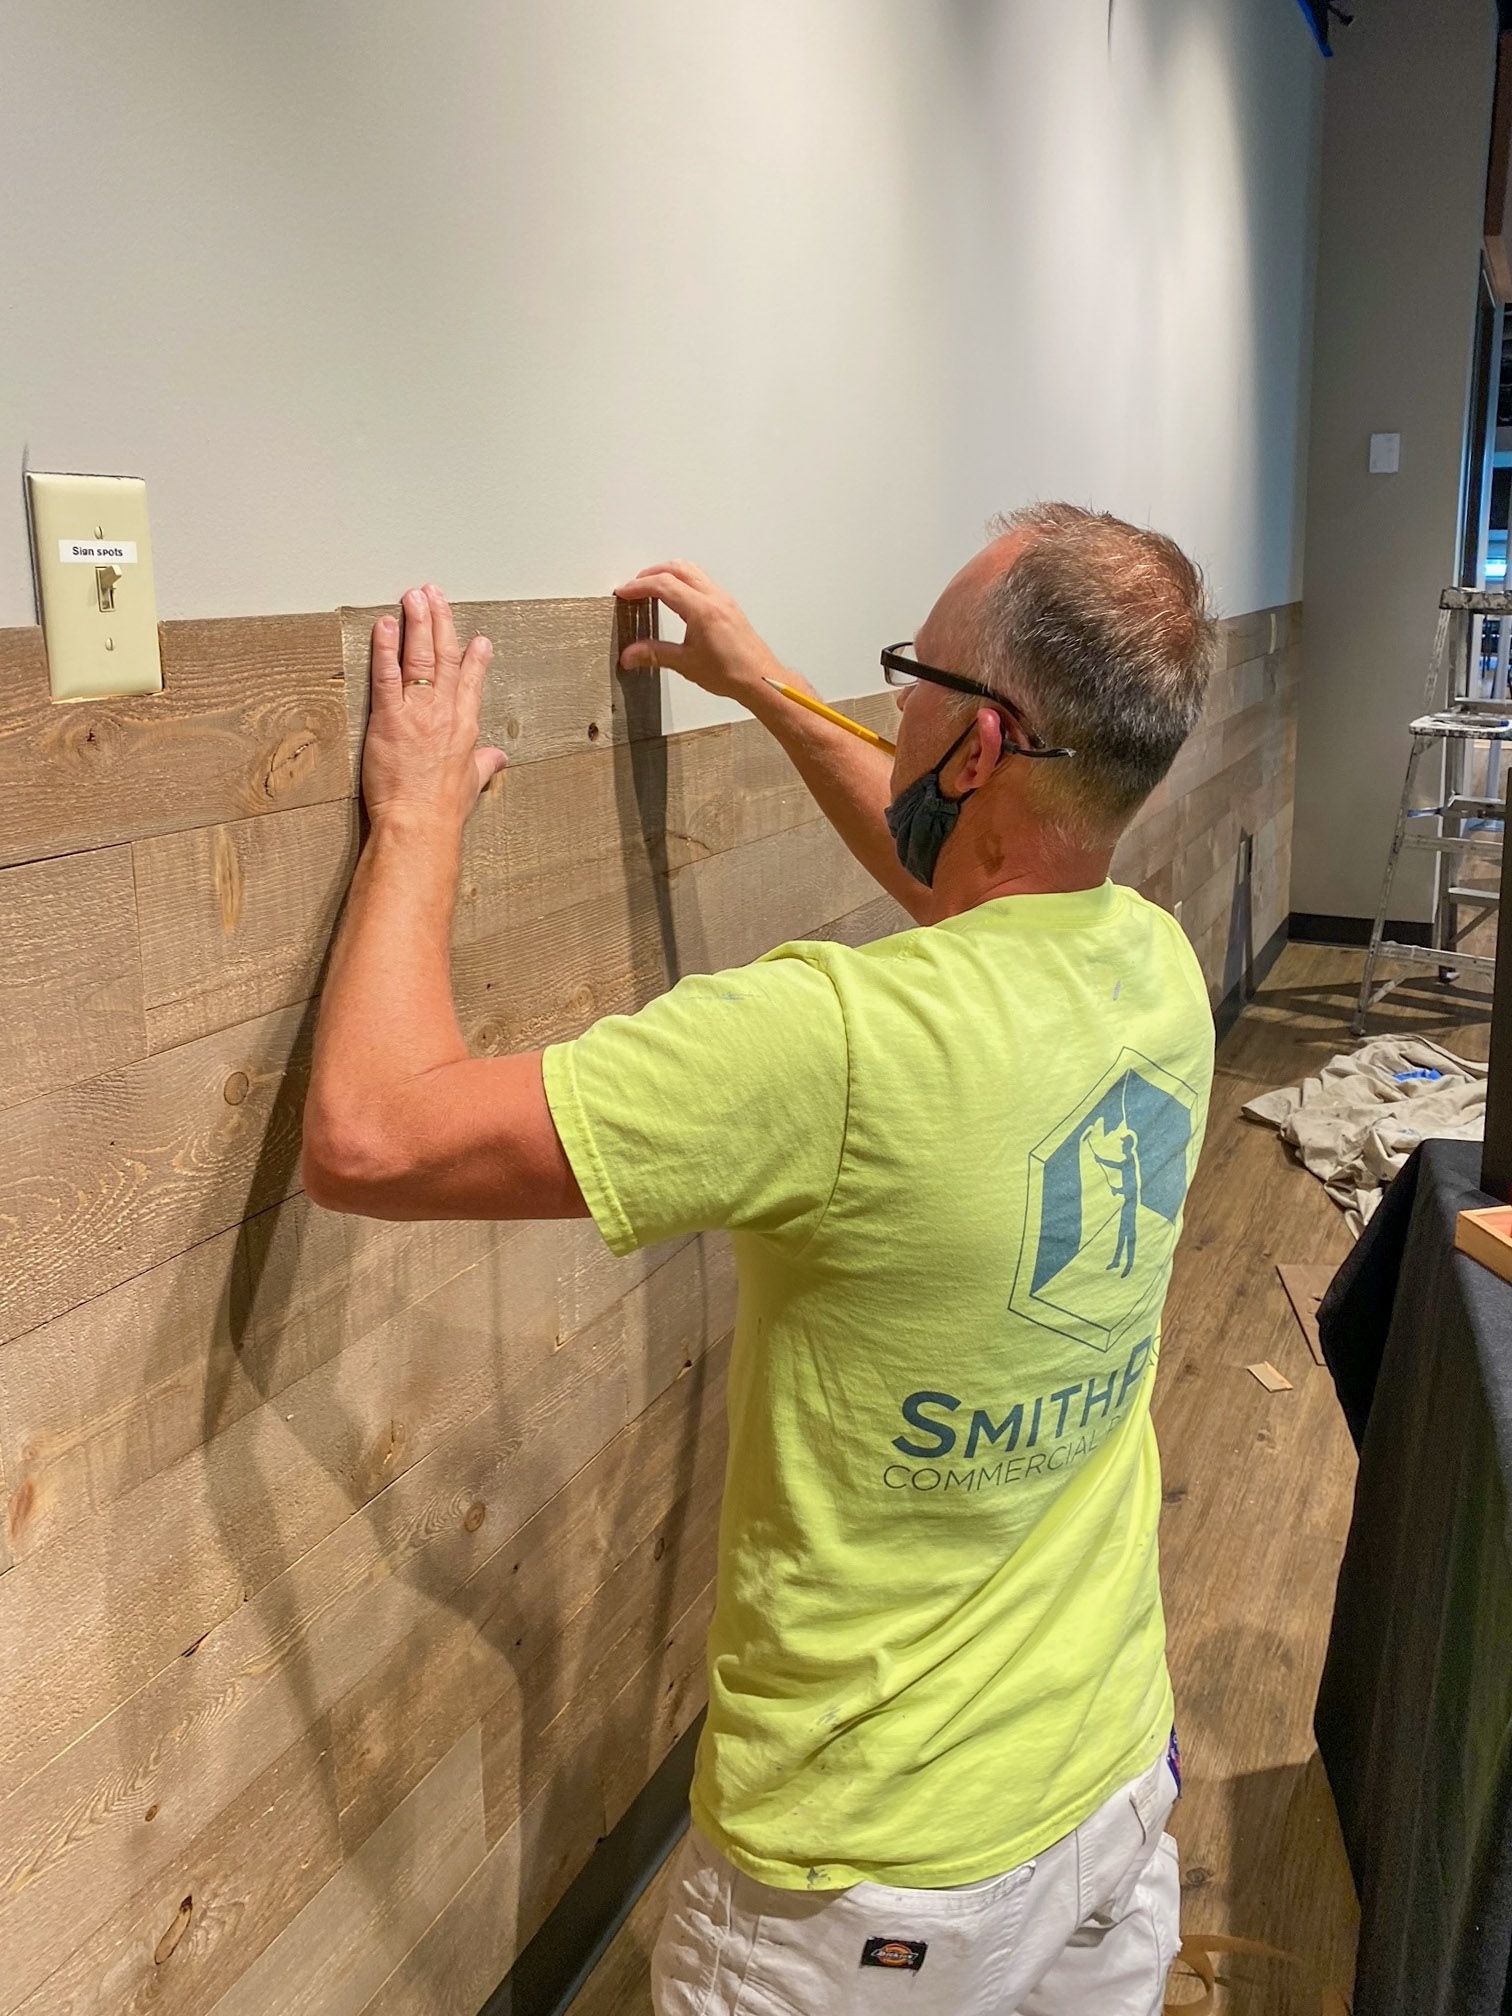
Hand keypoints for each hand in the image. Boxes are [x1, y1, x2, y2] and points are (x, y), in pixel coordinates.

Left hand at [362, 585, 507, 830]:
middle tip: (435, 596)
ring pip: (421, 657)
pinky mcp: (389, 718)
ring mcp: (418, 711)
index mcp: (466, 727)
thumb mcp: (473, 784)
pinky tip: (384, 625)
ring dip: (417, 623)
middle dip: (441, 622)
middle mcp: (445, 712)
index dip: (475, 657)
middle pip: (446, 657)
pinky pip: (387, 675)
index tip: (477, 640)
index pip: (472, 682)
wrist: (421, 823)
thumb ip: (485, 765)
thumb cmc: (444, 811)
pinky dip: (386, 648)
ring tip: (413, 597)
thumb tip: (499, 758)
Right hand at [615, 560, 781, 702]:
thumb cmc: (730, 673)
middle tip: (633, 588)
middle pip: (677, 568)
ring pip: (691, 571)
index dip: (638, 586)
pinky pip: (701, 581)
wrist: (760, 678)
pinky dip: (682, 581)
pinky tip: (674, 598)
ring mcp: (722, 598)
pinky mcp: (727, 604)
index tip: (622, 593)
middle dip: (650, 574)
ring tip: (650, 589)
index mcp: (702, 610)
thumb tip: (628, 655)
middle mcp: (714, 598)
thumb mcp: (686, 664)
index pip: (664, 585)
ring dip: (667, 573)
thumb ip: (654, 655)